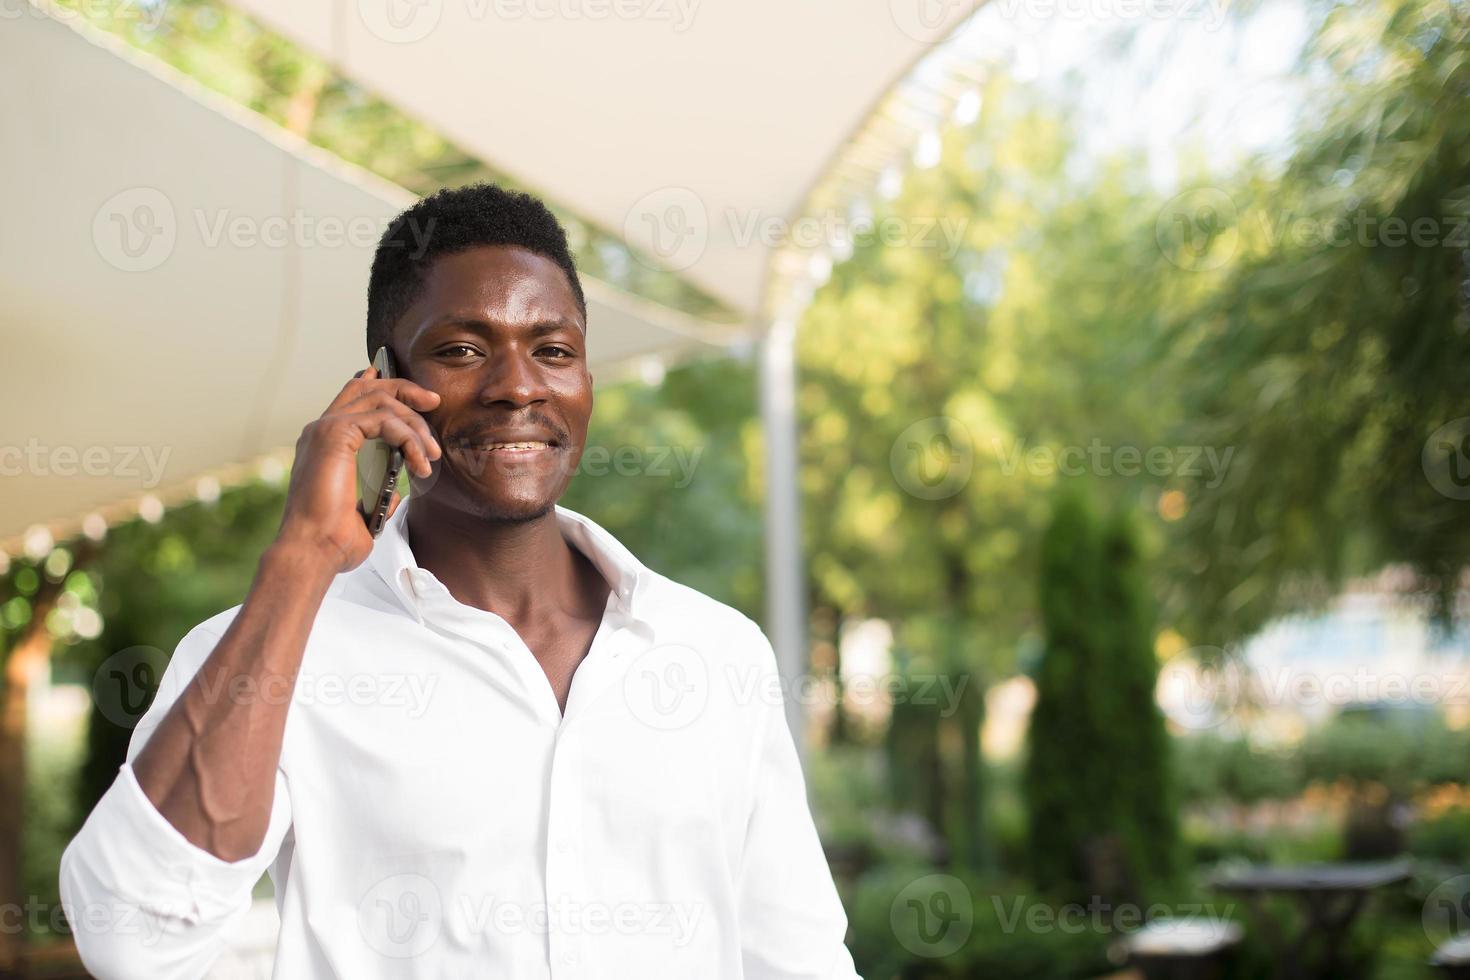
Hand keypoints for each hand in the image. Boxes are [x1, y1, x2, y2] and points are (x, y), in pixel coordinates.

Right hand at [276, 366, 441, 573]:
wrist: (313, 552)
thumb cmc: (333, 541)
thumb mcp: (364, 513)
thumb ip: (378, 494)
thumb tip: (395, 492)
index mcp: (324, 445)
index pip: (353, 399)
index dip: (383, 387)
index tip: (417, 398)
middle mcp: (320, 430)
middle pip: (367, 388)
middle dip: (405, 390)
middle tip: (434, 402)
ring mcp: (325, 429)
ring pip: (380, 401)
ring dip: (414, 424)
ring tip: (432, 454)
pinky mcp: (335, 434)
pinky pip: (383, 419)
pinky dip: (407, 436)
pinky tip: (418, 461)